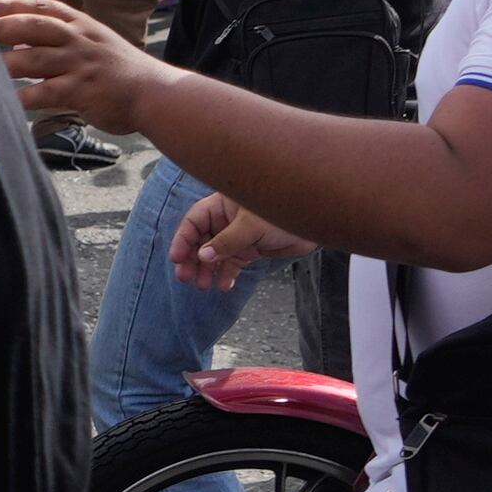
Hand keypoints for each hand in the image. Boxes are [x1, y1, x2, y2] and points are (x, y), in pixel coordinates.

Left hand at [0, 0, 166, 129]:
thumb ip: (58, 41)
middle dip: (1, 26)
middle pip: (33, 27)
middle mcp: (79, 39)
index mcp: (82, 25)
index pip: (42, 8)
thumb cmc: (119, 71)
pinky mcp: (82, 89)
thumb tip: (18, 42)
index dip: (11, 5)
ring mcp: (80, 63)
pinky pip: (45, 92)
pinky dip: (22, 97)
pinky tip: (3, 101)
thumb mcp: (93, 44)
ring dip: (3, 63)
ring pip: (34, 59)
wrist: (156, 93)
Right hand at [172, 190, 314, 289]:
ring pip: (215, 255)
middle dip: (192, 260)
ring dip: (207, 271)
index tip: (176, 258)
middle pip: (200, 241)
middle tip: (185, 277)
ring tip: (203, 285)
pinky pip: (233, 264)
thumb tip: (203, 256)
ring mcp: (238, 236)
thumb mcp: (251, 226)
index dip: (183, 239)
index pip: (194, 221)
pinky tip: (224, 286)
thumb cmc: (284, 211)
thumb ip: (227, 242)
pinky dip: (227, 275)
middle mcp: (226, 220)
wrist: (315, 222)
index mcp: (222, 205)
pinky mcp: (250, 249)